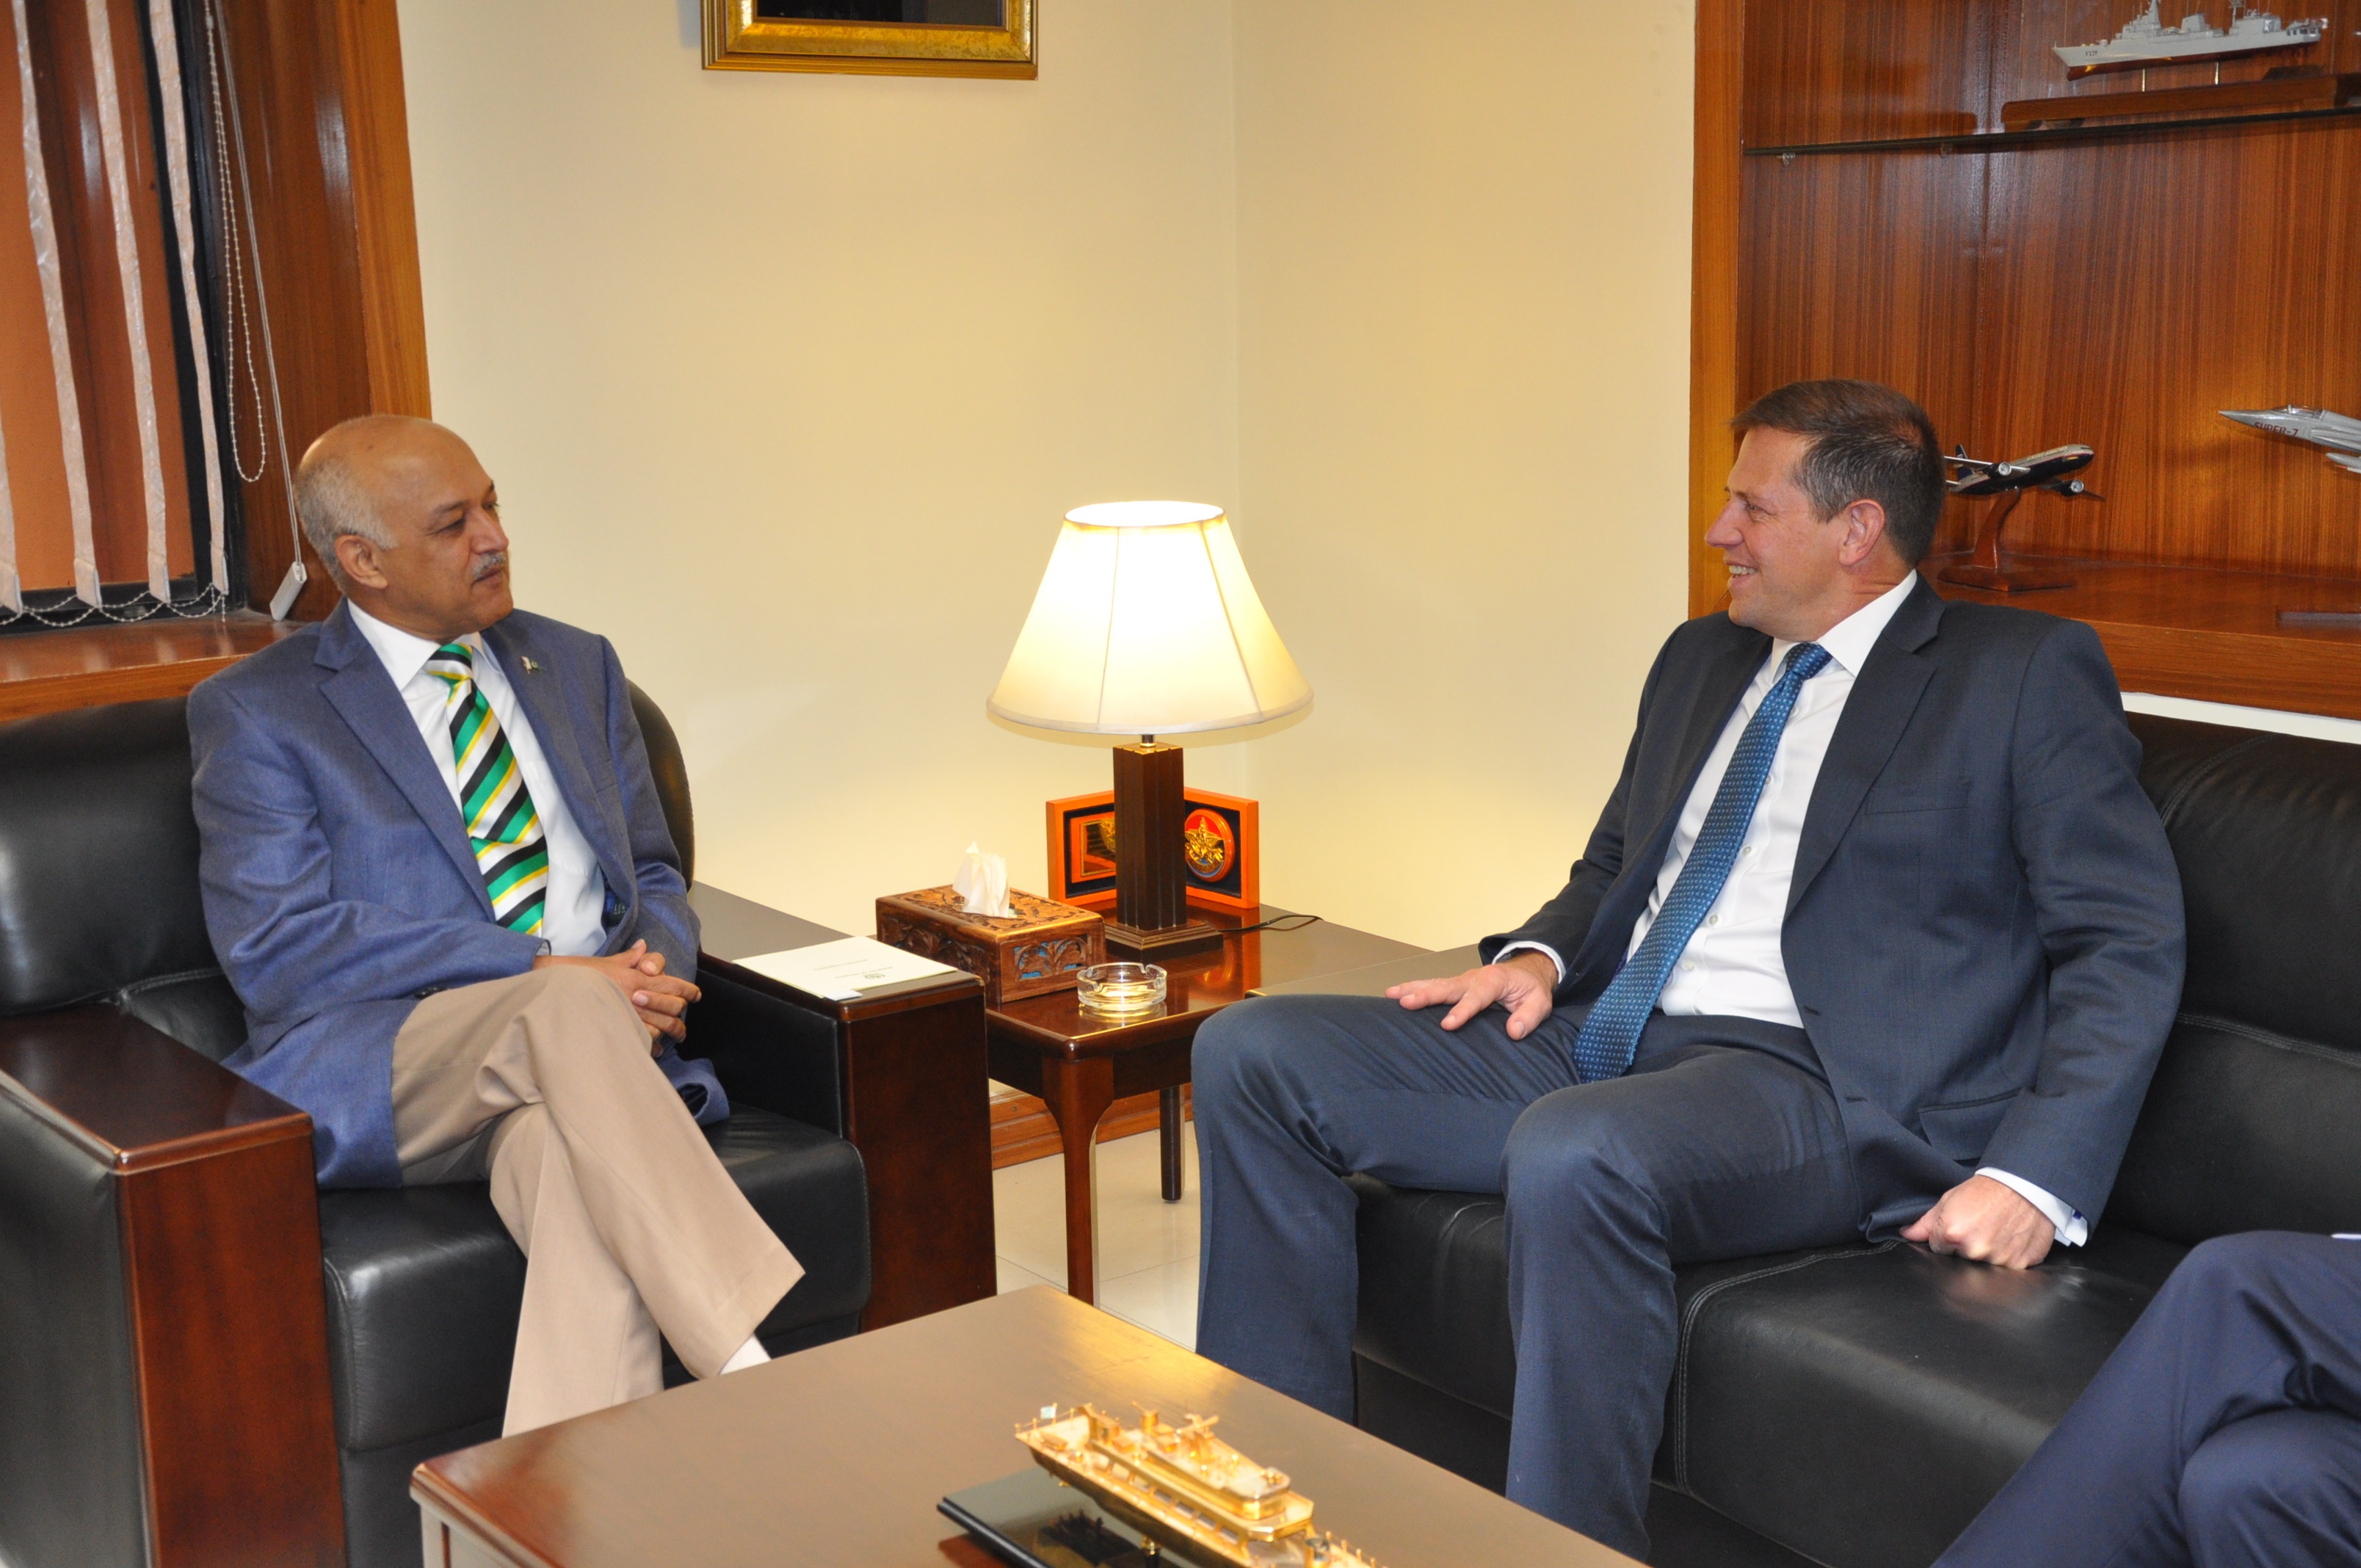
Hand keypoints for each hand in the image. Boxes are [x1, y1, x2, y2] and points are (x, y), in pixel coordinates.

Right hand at [534, 940, 700, 1049]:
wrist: (556, 990)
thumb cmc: (580, 975)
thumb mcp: (607, 963)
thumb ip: (629, 958)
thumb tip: (642, 947)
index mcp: (636, 978)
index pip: (671, 984)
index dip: (687, 990)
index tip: (695, 995)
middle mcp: (637, 997)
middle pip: (672, 1006)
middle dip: (680, 1011)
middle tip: (683, 1017)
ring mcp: (630, 1016)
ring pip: (662, 1026)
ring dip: (671, 1032)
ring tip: (675, 1037)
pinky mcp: (620, 1031)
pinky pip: (644, 1041)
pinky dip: (652, 1046)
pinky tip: (655, 1049)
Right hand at [1385, 951, 1558, 1039]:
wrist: (1526, 972)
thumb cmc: (1531, 989)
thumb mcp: (1540, 1003)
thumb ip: (1528, 1017)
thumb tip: (1513, 1032)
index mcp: (1494, 981)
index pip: (1476, 997)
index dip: (1462, 1011)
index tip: (1447, 1025)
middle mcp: (1473, 978)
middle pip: (1447, 987)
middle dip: (1426, 995)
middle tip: (1406, 1003)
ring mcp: (1462, 980)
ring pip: (1435, 984)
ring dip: (1412, 989)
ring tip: (1390, 995)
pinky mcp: (1455, 986)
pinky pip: (1433, 986)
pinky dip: (1414, 988)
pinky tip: (1396, 994)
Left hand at [1901, 1174, 2053, 1269]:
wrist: (2025, 1184)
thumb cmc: (1986, 1190)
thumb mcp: (1950, 1200)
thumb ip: (1926, 1223)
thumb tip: (1906, 1235)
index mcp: (1953, 1234)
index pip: (1938, 1250)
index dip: (1948, 1238)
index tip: (1962, 1226)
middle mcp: (1975, 1250)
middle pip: (1962, 1259)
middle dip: (1967, 1247)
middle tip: (1981, 1227)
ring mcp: (1999, 1259)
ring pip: (1985, 1265)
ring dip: (1989, 1253)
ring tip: (1998, 1231)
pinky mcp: (2021, 1263)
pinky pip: (2009, 1267)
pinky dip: (2010, 1255)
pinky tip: (2012, 1238)